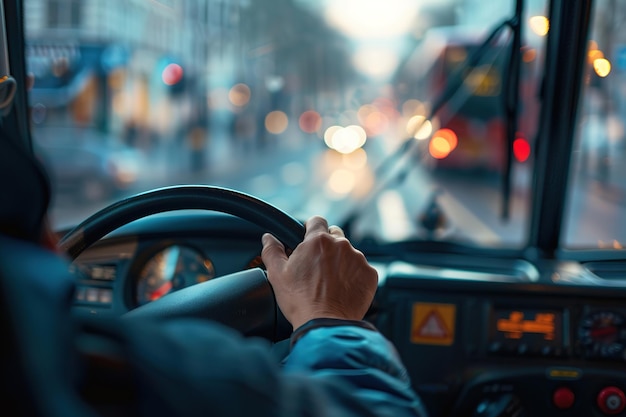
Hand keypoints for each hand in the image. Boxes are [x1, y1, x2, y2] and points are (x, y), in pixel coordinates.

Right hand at [261, 215, 377, 329]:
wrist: (326, 325)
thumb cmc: (300, 301)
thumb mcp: (277, 274)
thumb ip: (272, 251)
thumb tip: (268, 238)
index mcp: (318, 241)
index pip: (317, 220)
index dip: (310, 228)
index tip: (307, 239)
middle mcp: (341, 245)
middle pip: (335, 234)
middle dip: (326, 245)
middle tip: (317, 265)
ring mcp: (358, 259)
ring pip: (349, 252)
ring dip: (341, 261)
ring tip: (330, 282)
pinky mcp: (370, 275)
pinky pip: (362, 269)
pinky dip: (354, 276)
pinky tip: (343, 290)